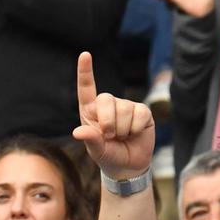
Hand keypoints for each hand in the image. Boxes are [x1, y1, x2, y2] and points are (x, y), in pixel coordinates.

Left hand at [72, 52, 154, 179]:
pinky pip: (139, 114)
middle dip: (107, 122)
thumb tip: (77, 132)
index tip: (85, 54)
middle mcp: (108, 105)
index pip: (87, 88)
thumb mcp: (96, 150)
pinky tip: (135, 133)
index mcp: (91, 111)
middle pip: (106, 99)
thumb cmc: (108, 155)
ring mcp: (126, 106)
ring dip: (122, 129)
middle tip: (110, 137)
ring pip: (123, 109)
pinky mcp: (142, 111)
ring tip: (122, 137)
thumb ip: (90, 139)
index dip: (85, 71)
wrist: (128, 165)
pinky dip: (135, 128)